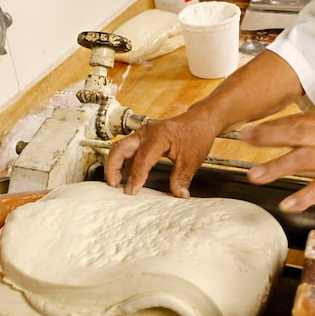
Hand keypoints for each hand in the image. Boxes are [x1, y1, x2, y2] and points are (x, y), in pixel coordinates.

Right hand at [104, 109, 224, 196]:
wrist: (201, 120)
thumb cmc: (197, 134)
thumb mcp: (192, 160)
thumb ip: (182, 178)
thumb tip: (179, 195)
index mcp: (159, 136)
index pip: (141, 159)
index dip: (135, 177)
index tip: (132, 191)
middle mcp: (147, 132)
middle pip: (119, 148)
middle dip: (112, 167)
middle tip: (114, 185)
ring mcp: (143, 134)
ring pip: (120, 147)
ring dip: (115, 164)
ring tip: (117, 182)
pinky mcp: (143, 137)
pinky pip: (128, 149)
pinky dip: (124, 162)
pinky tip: (128, 175)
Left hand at [241, 114, 314, 211]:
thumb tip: (303, 135)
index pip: (299, 121)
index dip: (273, 125)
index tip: (251, 128)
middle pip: (296, 134)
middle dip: (267, 137)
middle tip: (244, 139)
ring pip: (302, 160)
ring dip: (276, 167)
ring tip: (254, 175)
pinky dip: (303, 197)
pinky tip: (287, 204)